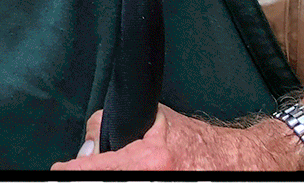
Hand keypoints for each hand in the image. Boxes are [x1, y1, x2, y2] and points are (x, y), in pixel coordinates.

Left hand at [49, 106, 303, 171]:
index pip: (96, 169)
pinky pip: (138, 185)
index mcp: (150, 161)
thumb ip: (121, 125)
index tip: (58, 172)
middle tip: (83, 170)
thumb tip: (92, 138)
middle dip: (91, 172)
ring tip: (115, 168)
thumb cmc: (201, 143)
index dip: (71, 171)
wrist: (245, 163)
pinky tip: (136, 172)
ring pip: (119, 182)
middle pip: (106, 178)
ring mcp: (165, 188)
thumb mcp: (159, 121)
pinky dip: (130, 178)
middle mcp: (156, 180)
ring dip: (112, 175)